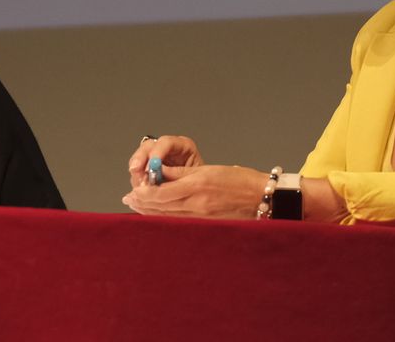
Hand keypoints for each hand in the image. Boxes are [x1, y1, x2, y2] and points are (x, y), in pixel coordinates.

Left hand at [122, 163, 269, 219]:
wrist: (265, 198)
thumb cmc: (240, 181)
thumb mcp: (208, 170)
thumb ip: (181, 173)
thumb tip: (159, 172)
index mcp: (196, 186)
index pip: (161, 192)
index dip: (144, 192)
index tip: (133, 190)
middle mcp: (197, 203)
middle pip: (161, 206)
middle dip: (142, 203)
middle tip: (129, 199)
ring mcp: (202, 216)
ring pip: (168, 216)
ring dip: (150, 212)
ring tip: (137, 207)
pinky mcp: (207, 224)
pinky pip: (180, 222)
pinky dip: (165, 218)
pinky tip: (157, 215)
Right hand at [127, 134, 203, 188]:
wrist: (202, 193)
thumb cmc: (202, 184)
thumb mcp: (194, 178)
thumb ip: (176, 174)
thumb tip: (158, 176)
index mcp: (182, 146)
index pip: (166, 142)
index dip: (157, 152)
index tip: (152, 166)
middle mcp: (167, 149)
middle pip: (148, 147)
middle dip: (140, 159)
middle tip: (136, 171)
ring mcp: (156, 158)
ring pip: (139, 159)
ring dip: (136, 172)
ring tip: (139, 185)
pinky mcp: (149, 170)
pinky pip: (137, 172)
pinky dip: (136, 180)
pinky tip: (138, 189)